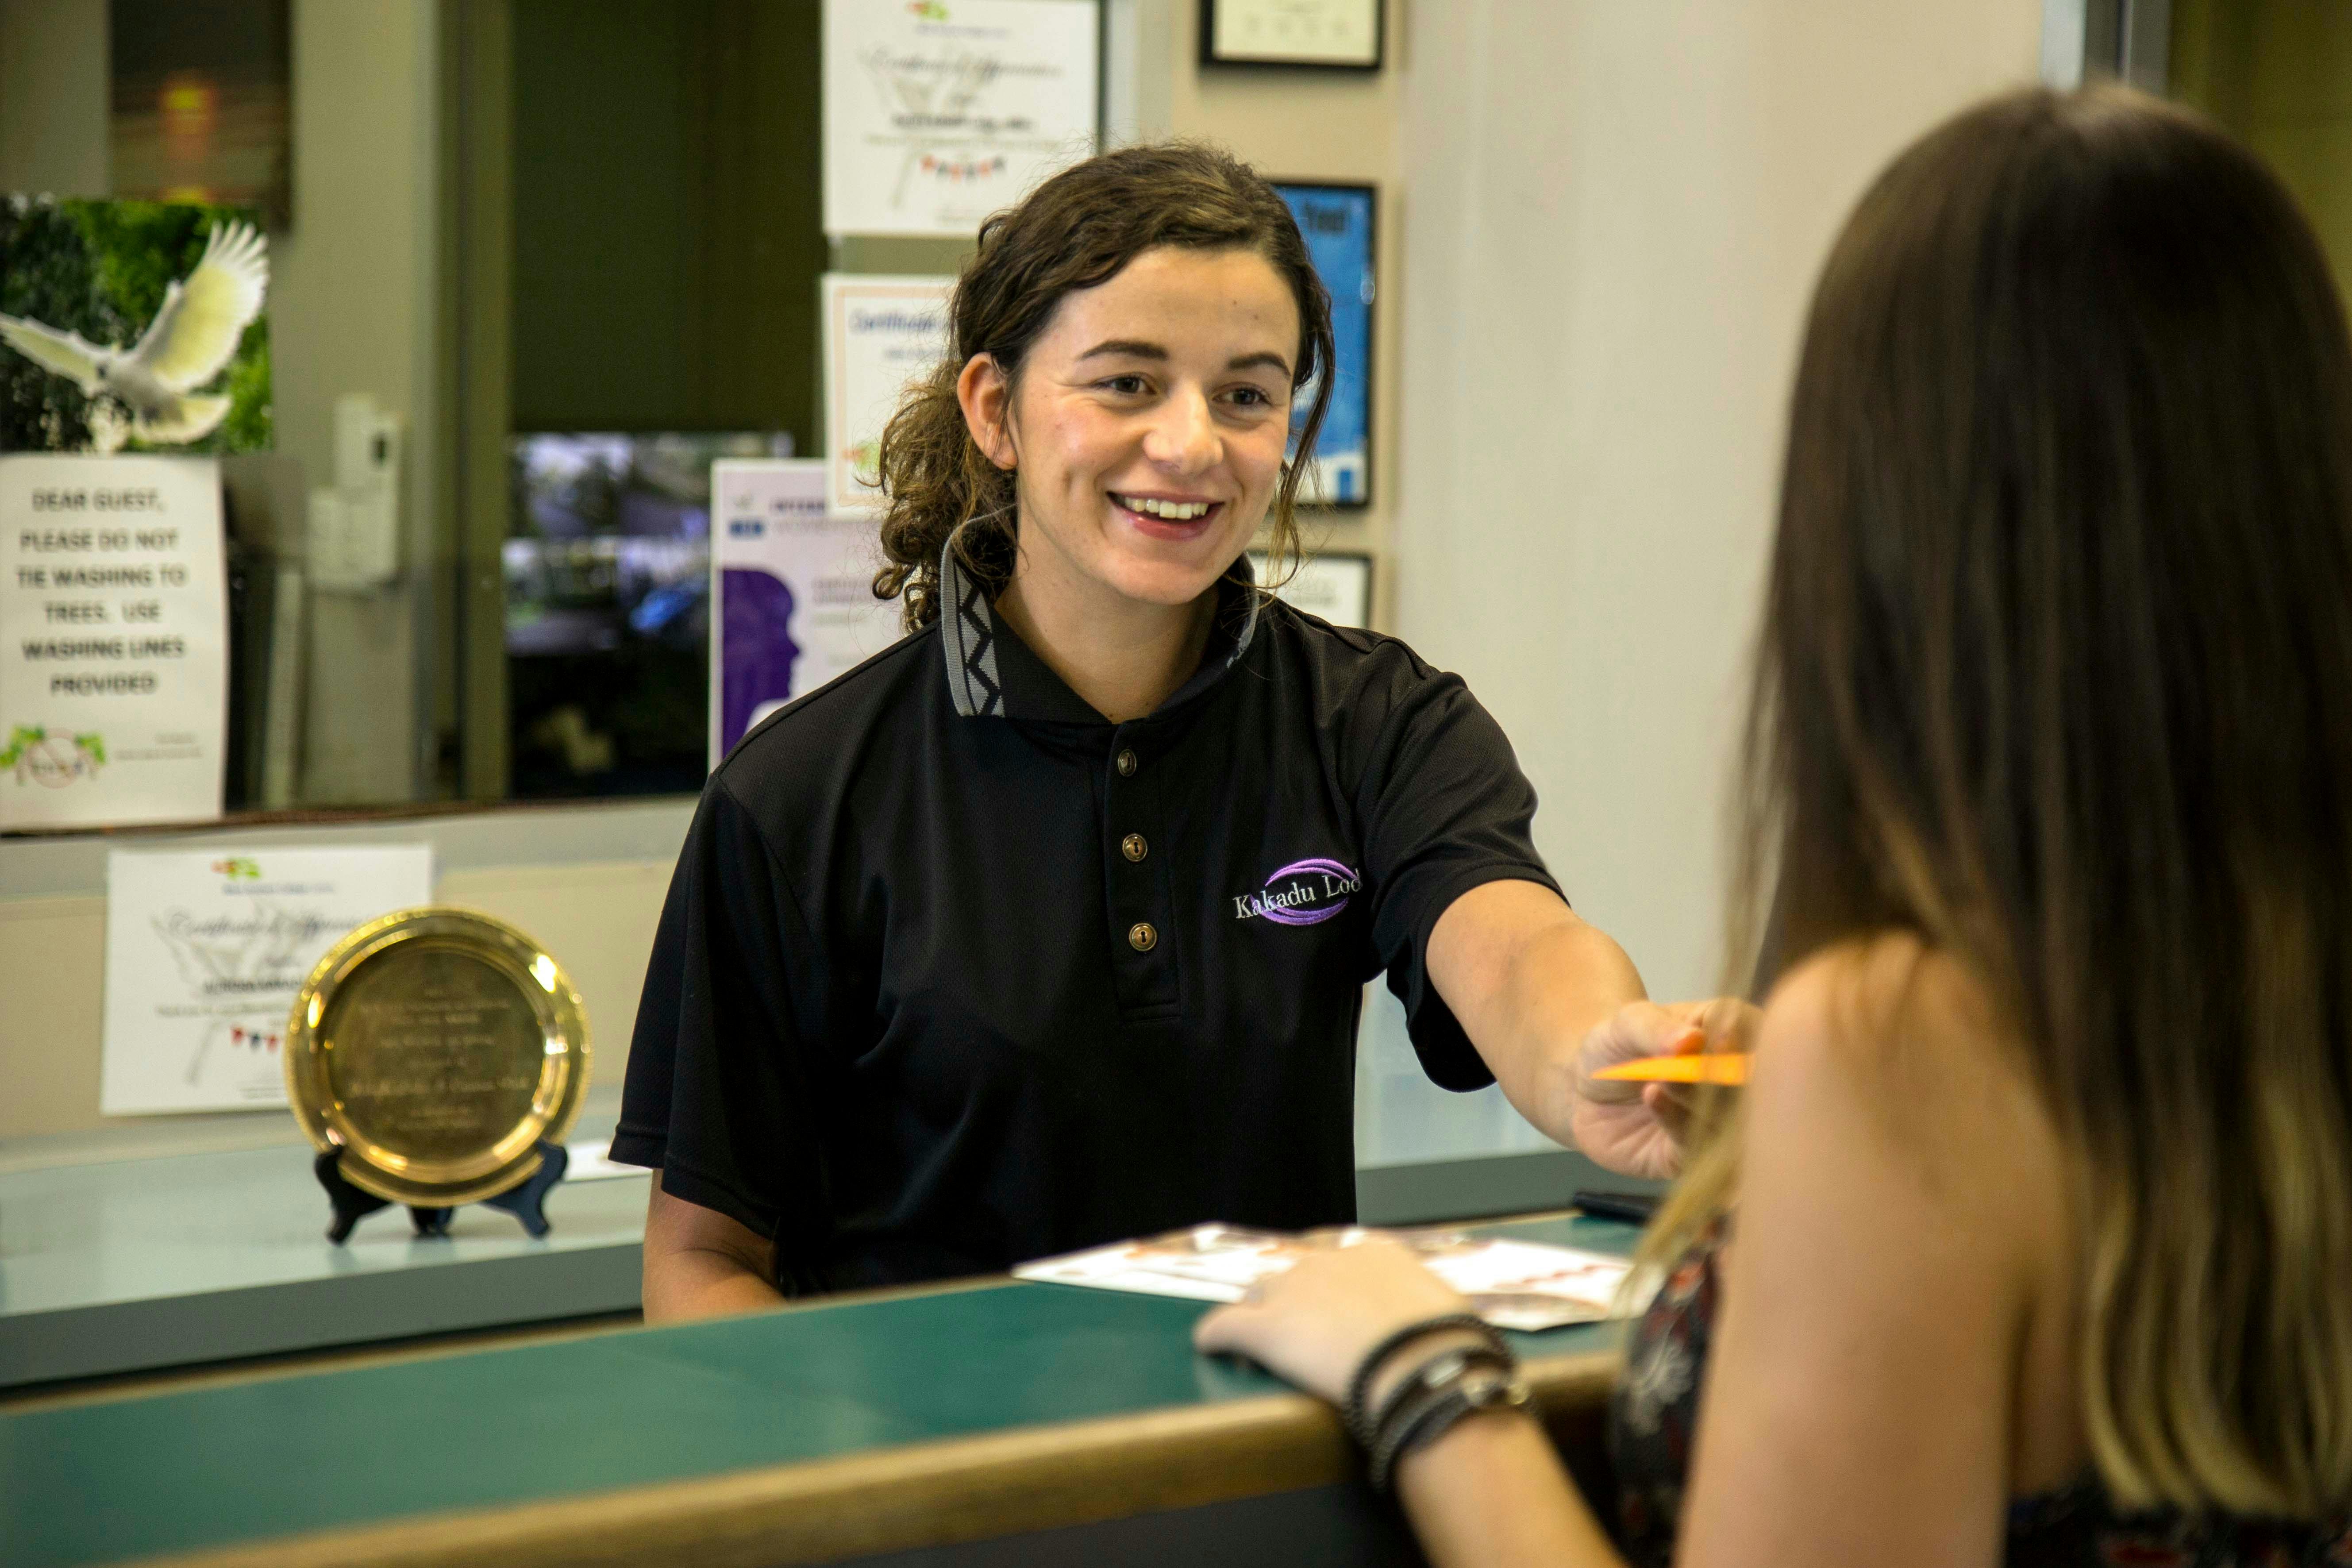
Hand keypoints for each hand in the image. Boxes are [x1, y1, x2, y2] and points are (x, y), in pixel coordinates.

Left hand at [1192, 1236, 1471, 1405]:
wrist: (1424, 1366)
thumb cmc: (1446, 1344)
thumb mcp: (1442, 1313)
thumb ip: (1424, 1312)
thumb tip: (1436, 1330)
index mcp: (1373, 1253)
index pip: (1338, 1263)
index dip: (1333, 1292)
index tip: (1337, 1315)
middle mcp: (1327, 1261)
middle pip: (1294, 1276)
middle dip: (1294, 1303)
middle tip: (1304, 1339)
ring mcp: (1291, 1290)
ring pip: (1257, 1295)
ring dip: (1259, 1316)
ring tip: (1260, 1346)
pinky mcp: (1263, 1327)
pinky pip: (1223, 1325)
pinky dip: (1215, 1336)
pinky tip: (1211, 1347)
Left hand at [1570, 996, 1757, 1179]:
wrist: (1580, 1087)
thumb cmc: (1615, 1045)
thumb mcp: (1629, 1023)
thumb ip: (1657, 1028)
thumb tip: (1692, 1039)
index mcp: (1729, 1034)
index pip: (1753, 1030)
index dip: (1743, 1037)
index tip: (1723, 1038)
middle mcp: (1732, 1081)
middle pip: (1750, 1081)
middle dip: (1727, 1075)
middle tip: (1697, 1066)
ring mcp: (1716, 1120)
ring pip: (1727, 1118)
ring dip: (1697, 1098)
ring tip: (1662, 1078)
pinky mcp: (1690, 1155)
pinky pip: (1693, 1144)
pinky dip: (1676, 1121)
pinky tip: (1652, 1096)